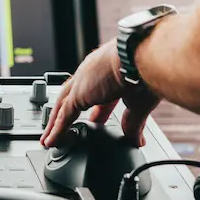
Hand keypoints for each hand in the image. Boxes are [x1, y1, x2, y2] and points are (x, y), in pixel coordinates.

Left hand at [40, 41, 159, 147]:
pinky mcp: (78, 94)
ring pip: (63, 105)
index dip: (97, 109)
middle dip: (67, 115)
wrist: (142, 57)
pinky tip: (52, 142)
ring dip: (55, 124)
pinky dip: (57, 130)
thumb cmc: (149, 70)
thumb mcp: (140, 102)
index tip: (96, 123)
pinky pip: (63, 115)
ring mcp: (82, 82)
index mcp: (109, 71)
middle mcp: (92, 73)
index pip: (98, 92)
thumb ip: (135, 122)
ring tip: (50, 139)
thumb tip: (137, 141)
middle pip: (73, 97)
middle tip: (62, 130)